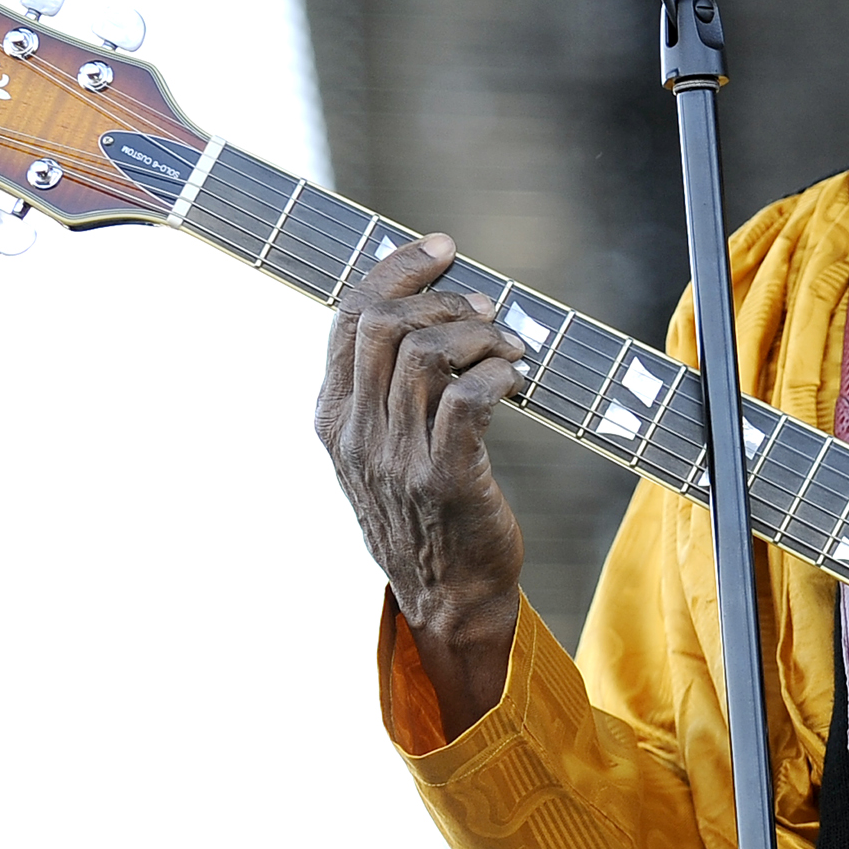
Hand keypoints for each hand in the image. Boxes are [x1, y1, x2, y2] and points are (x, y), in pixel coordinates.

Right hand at [315, 233, 527, 737]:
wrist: (447, 598)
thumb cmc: (425, 512)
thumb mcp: (380, 449)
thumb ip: (383, 388)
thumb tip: (422, 306)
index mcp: (332, 417)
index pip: (348, 318)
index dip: (395, 270)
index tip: (439, 249)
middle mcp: (356, 435)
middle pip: (384, 325)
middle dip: (441, 299)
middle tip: (484, 308)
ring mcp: (397, 459)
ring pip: (426, 355)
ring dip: (478, 335)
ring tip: (508, 347)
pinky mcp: (447, 480)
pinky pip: (468, 400)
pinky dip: (498, 374)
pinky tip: (516, 379)